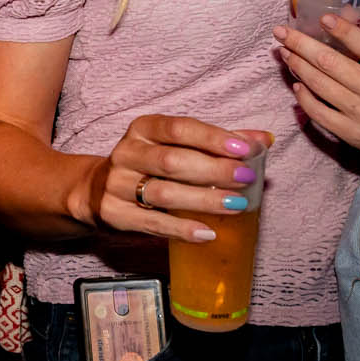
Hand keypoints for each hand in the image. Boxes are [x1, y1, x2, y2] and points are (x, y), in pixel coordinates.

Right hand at [83, 116, 270, 242]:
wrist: (95, 189)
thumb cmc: (148, 165)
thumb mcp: (175, 146)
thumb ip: (218, 142)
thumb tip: (264, 139)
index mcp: (143, 129)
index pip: (178, 128)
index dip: (212, 138)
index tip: (244, 147)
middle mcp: (126, 153)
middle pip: (171, 162)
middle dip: (213, 170)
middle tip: (246, 178)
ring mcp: (117, 185)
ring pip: (163, 193)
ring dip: (203, 200)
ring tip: (235, 205)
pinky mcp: (114, 214)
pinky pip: (152, 223)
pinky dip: (181, 229)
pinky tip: (207, 232)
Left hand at [272, 15, 359, 162]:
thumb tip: (348, 12)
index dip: (343, 31)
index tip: (322, 18)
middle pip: (331, 63)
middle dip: (301, 44)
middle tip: (281, 32)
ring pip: (319, 84)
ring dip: (297, 65)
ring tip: (285, 53)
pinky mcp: (350, 133)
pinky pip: (318, 112)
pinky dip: (303, 96)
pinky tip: (296, 84)